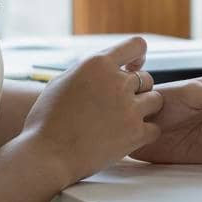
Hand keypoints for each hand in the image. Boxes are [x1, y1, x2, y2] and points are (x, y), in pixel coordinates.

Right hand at [20, 36, 163, 186]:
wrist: (45, 156)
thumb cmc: (46, 120)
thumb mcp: (62, 81)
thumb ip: (89, 71)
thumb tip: (106, 65)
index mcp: (98, 64)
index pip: (137, 45)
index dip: (137, 57)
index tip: (131, 68)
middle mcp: (117, 82)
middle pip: (146, 78)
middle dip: (136, 89)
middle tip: (119, 105)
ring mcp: (129, 108)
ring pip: (156, 100)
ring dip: (144, 109)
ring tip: (124, 120)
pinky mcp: (135, 133)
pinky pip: (155, 128)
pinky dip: (145, 133)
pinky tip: (129, 137)